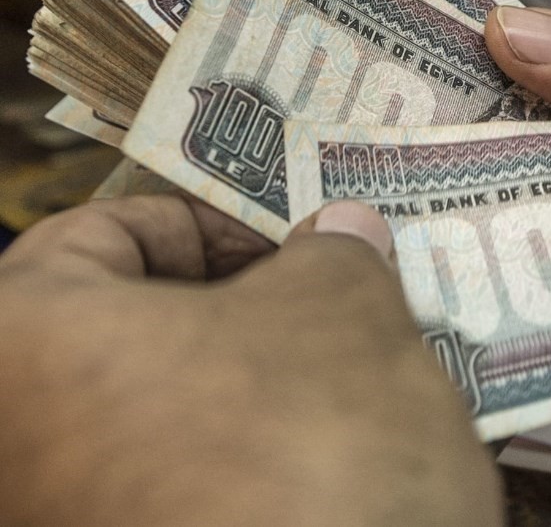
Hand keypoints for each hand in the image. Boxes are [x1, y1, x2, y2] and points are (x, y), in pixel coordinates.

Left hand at [0, 195, 499, 525]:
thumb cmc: (315, 456)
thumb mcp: (344, 315)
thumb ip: (333, 256)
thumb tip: (339, 236)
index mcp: (19, 345)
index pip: (99, 235)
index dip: (212, 222)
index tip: (292, 241)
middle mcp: (14, 448)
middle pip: (126, 335)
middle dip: (238, 310)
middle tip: (331, 302)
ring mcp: (62, 522)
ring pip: (159, 421)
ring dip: (250, 390)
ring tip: (348, 382)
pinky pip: (179, 494)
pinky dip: (242, 466)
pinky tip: (326, 464)